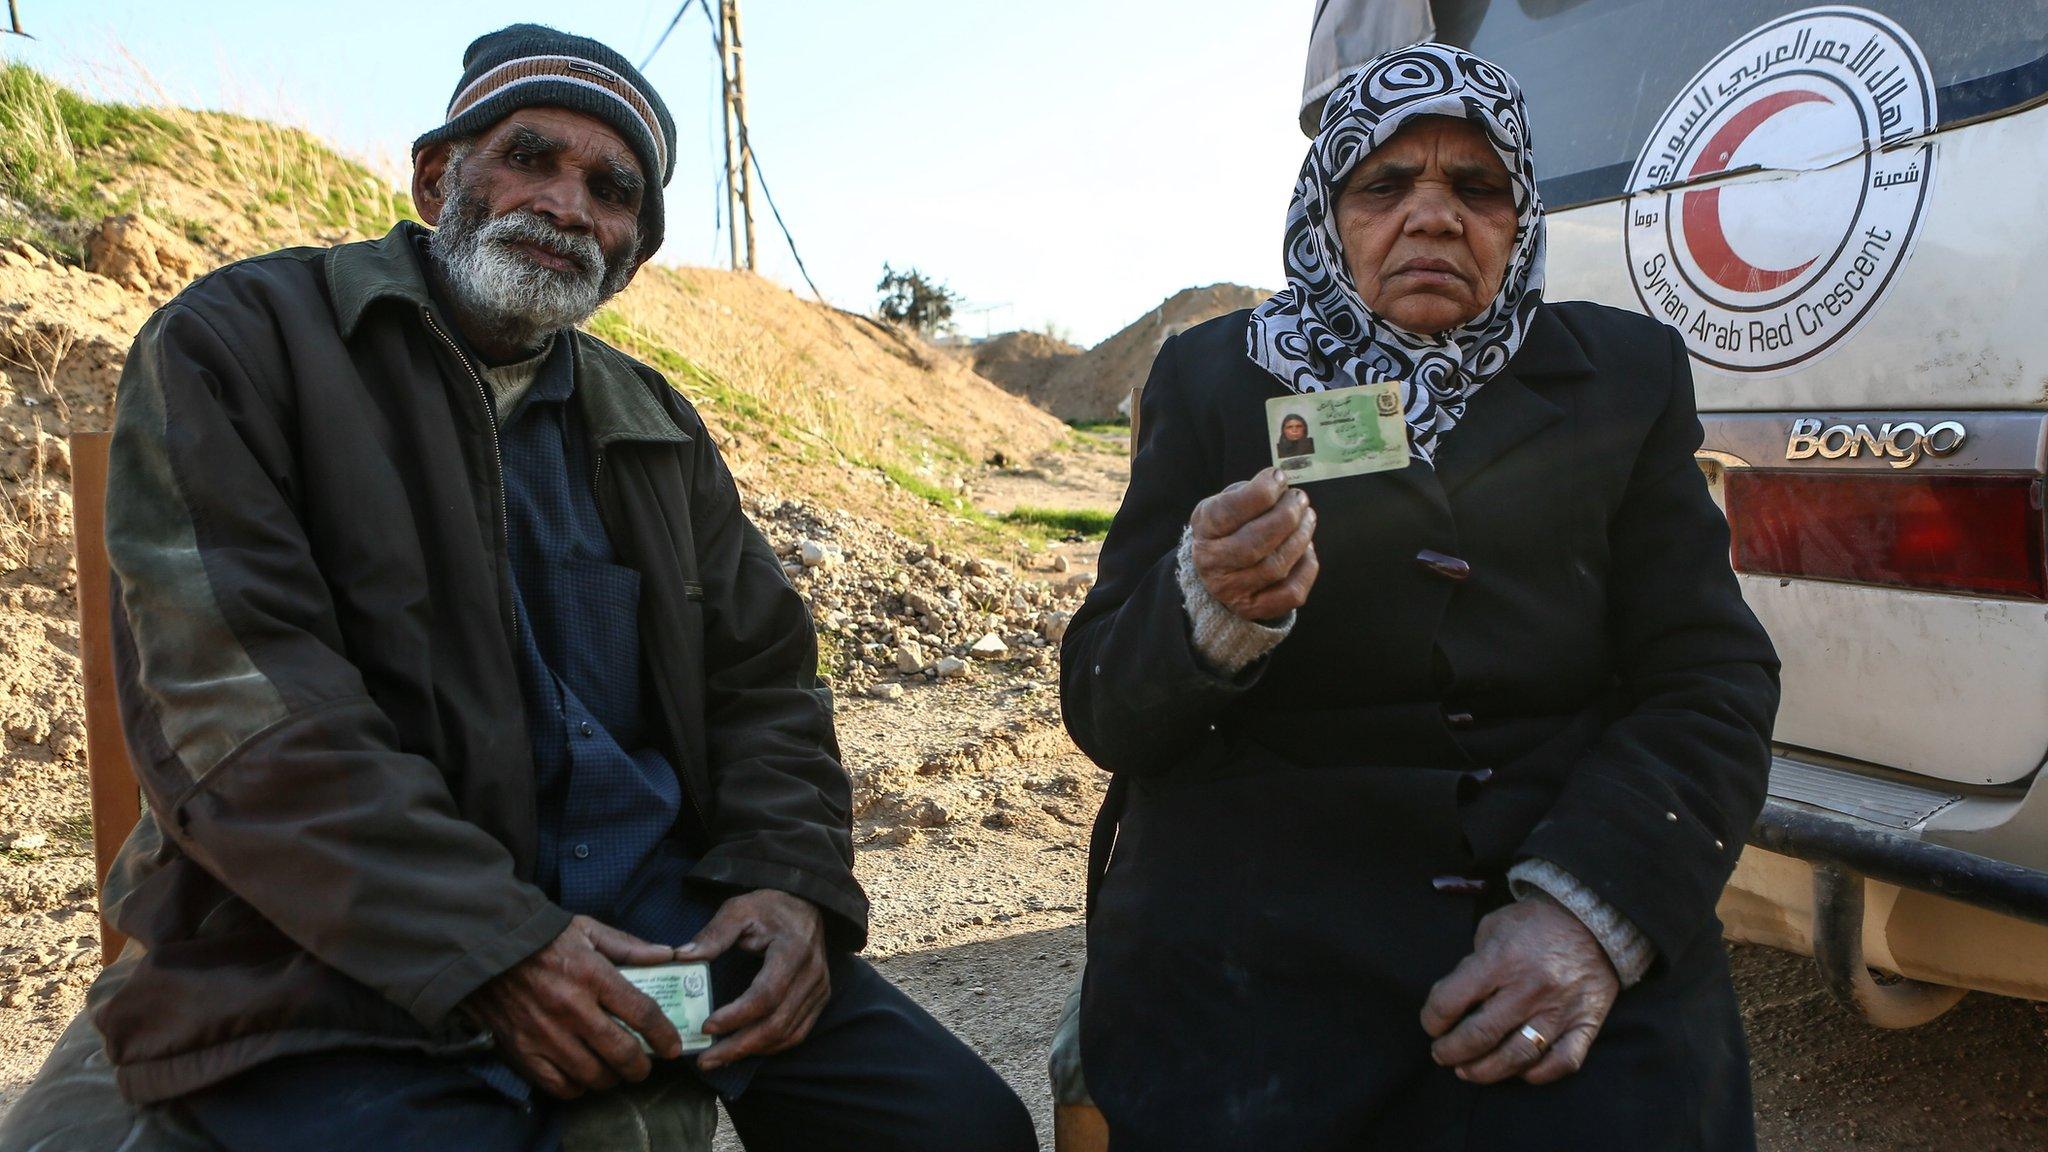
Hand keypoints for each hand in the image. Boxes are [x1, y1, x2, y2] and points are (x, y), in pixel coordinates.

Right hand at [464, 914, 684, 1099]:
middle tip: (645, 1067)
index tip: (672, 1047)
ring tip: (615, 1072)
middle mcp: (571, 1008)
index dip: (663, 1034)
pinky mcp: (522, 1050)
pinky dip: (576, 1087)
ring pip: (592, 1073)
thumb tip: (667, 955)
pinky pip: (557, 1084)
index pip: (641, 1012)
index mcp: (592, 975)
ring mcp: (545, 1033)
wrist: (485, 948)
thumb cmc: (541, 938)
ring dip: (611, 1078)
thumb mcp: (587, 930)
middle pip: (621, 1051)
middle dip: (641, 1066)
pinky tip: (583, 1077)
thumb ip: (628, 946)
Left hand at [677, 889, 828, 1071]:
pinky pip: (797, 1033)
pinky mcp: (820, 1000)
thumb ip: (714, 933)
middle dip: (739, 1046)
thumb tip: (682, 957)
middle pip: (777, 1023)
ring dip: (751, 1051)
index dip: (737, 1015)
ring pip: (787, 1034)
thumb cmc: (769, 907)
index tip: (706, 1027)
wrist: (807, 904)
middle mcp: (812, 975)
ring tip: (718, 1059)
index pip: (766, 994)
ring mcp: (819, 990)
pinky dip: (770, 1047)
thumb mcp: (739, 909)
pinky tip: (744, 1050)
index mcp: (793, 950)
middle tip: (706, 1060)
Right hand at [1190, 467, 1319, 621]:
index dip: (1261, 492)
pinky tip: (1306, 549)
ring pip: (1276, 566)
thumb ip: (1252, 493)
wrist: (1220, 568)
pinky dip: (1307, 567)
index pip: (1230, 511)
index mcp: (1204, 530)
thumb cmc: (1232, 526)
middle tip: (1300, 499)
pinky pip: (1291, 592)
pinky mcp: (1254, 608)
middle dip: (1287, 516)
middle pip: (1255, 543)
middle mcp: (1212, 563)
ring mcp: (1233, 590)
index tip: (1279, 477)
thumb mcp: (1228, 502)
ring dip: (1301, 537)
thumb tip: (1284, 490)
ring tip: (1307, 517)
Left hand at [1419, 893, 1618, 1084]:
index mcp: (1501, 960)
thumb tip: (1457, 1000)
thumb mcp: (1493, 927)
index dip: (1432, 1019)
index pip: (1450, 1000)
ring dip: (1486, 1071)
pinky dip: (1538, 1074)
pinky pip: (1562, 1062)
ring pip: (1518, 1056)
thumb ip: (1473, 963)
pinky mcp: (1586, 1023)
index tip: (1431, 1025)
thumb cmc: (1535, 923)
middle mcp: (1529, 988)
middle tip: (1442, 1055)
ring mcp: (1560, 1009)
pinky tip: (1520, 1071)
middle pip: (1480, 1035)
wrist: (1594, 919)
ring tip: (1468, 1072)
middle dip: (1452, 1051)